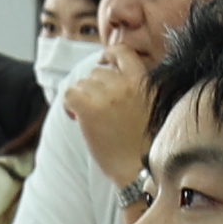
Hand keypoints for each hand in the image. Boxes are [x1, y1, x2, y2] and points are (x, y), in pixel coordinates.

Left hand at [57, 48, 149, 179]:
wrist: (141, 170)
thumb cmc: (148, 147)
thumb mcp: (153, 108)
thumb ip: (138, 90)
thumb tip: (114, 80)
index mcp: (144, 82)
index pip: (123, 53)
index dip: (109, 55)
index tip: (103, 62)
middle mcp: (126, 84)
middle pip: (98, 72)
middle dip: (94, 87)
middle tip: (97, 107)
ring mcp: (108, 95)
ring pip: (83, 83)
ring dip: (82, 97)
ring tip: (88, 116)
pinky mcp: (90, 109)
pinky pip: (70, 94)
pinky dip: (69, 104)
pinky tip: (75, 116)